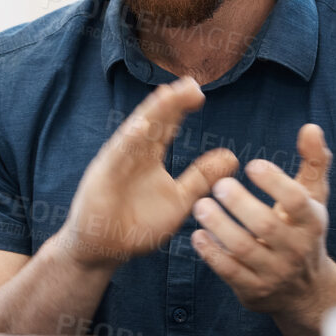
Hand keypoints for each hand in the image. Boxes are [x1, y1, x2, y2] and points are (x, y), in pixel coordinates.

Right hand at [56, 78, 238, 267]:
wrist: (106, 250)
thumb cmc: (139, 225)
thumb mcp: (180, 200)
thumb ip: (202, 178)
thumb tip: (232, 158)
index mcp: (148, 156)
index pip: (166, 126)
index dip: (180, 108)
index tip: (198, 94)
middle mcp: (132, 154)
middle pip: (152, 122)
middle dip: (170, 103)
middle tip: (190, 84)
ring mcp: (116, 164)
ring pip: (135, 134)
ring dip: (150, 115)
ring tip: (167, 95)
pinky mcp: (103, 179)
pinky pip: (117, 157)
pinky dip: (127, 142)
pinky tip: (140, 127)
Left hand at [191, 124, 335, 330]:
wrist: (306, 291)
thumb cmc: (304, 231)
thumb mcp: (313, 199)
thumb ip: (313, 162)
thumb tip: (310, 127)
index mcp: (312, 222)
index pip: (296, 201)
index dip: (274, 182)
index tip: (252, 165)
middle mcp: (296, 249)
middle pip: (266, 226)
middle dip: (240, 204)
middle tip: (219, 185)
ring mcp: (274, 272)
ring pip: (243, 249)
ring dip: (220, 226)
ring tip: (201, 206)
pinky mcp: (254, 290)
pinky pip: (229, 272)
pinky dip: (212, 254)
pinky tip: (198, 235)